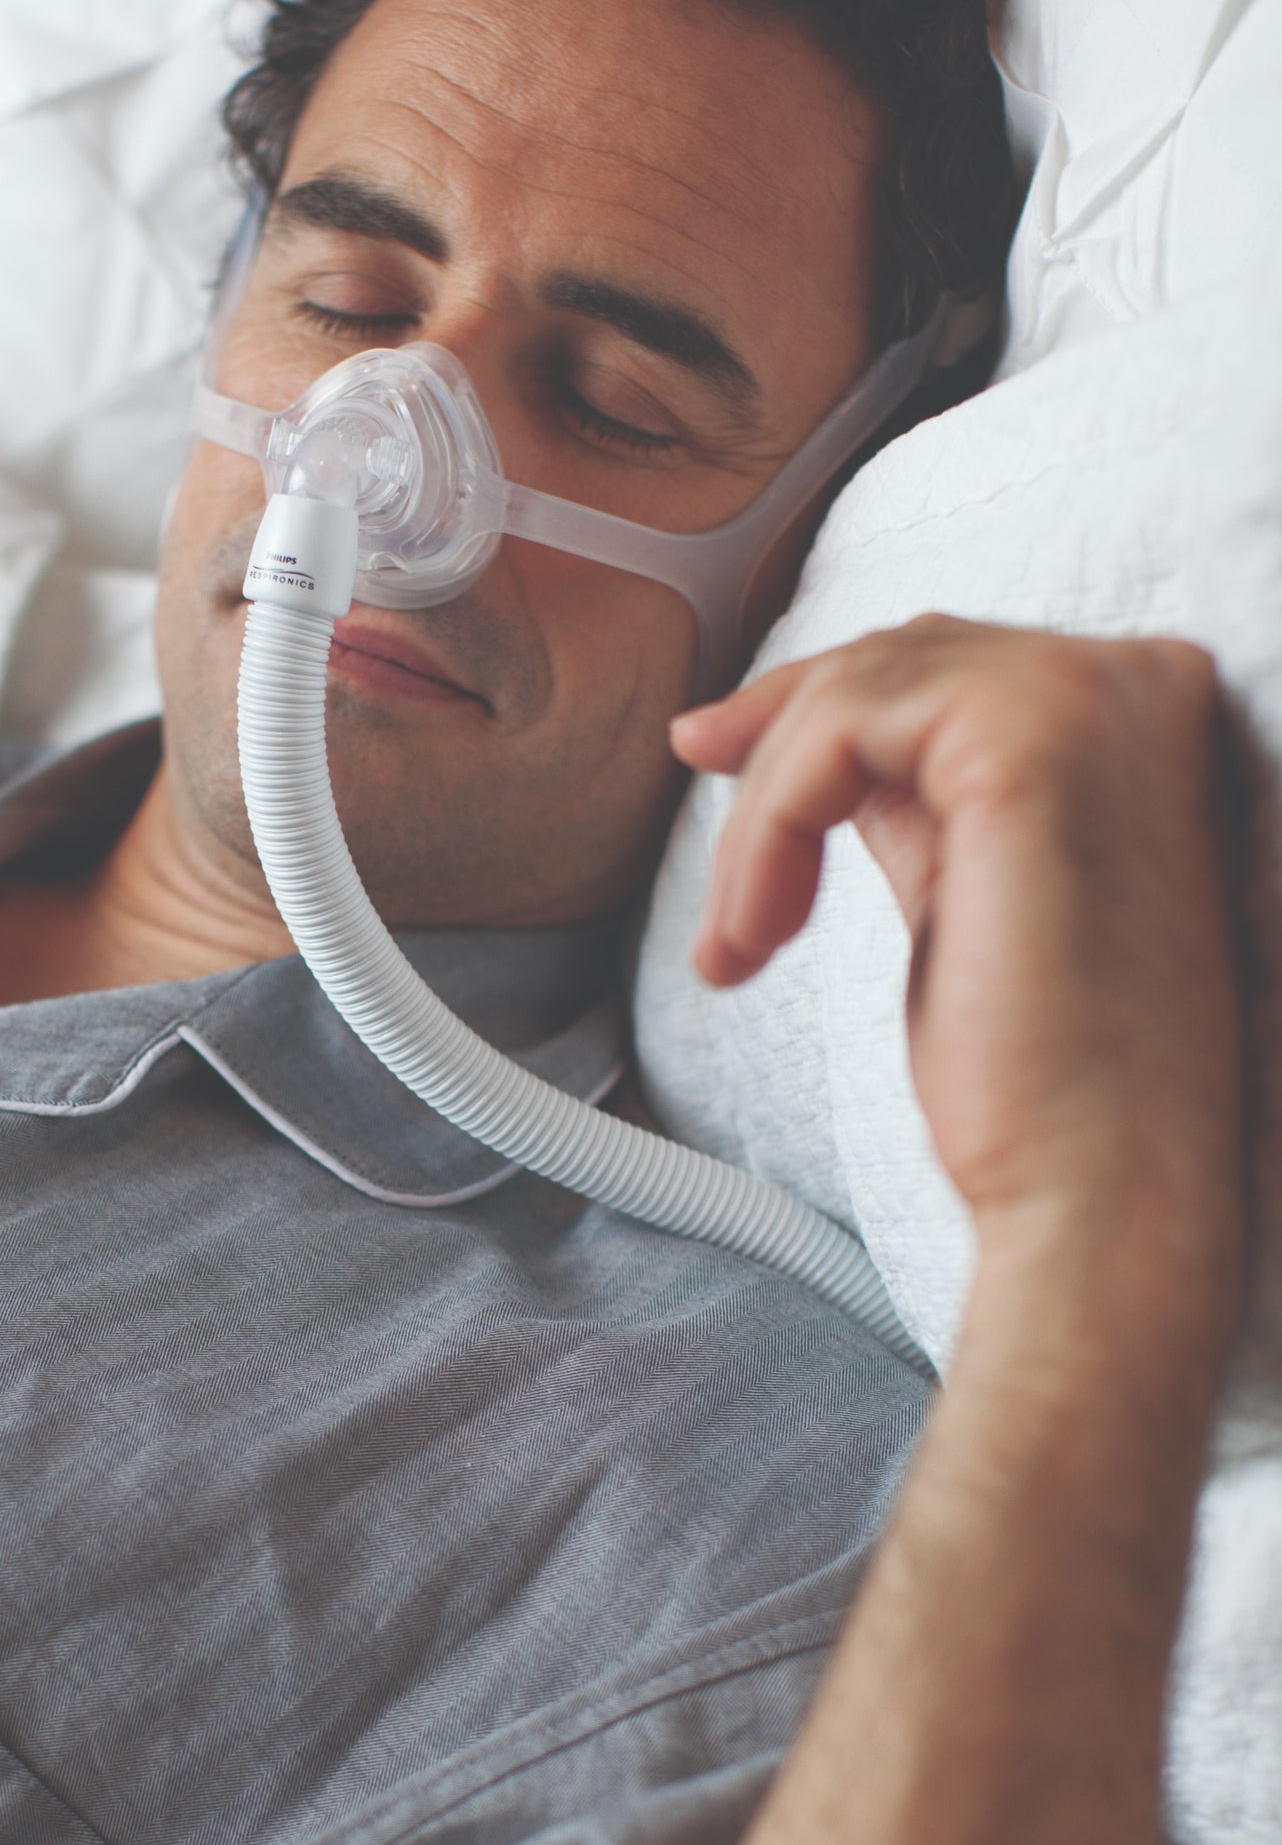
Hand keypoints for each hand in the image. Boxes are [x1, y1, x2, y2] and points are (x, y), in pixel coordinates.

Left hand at [672, 618, 1246, 1329]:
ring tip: (738, 944)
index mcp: (1144, 715)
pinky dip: (768, 831)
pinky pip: (834, 735)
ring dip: (762, 821)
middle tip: (700, 819)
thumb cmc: (1050, 1080)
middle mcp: (1139, 679)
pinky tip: (756, 937)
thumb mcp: (971, 892)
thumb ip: (917, 801)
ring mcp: (1091, 697)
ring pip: (850, 694)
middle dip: (775, 743)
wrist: (1103, 1188)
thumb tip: (807, 740)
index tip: (719, 757)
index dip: (819, 706)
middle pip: (897, 656)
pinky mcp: (1024, 740)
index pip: (951, 662)